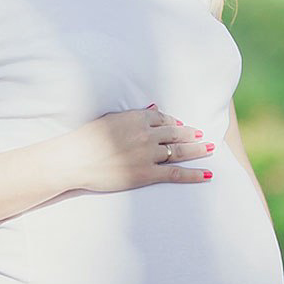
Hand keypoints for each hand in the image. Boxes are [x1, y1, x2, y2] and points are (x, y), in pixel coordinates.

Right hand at [63, 105, 215, 191]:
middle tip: (203, 135)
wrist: (73, 159)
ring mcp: (148, 155)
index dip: (174, 123)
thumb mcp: (111, 119)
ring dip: (198, 150)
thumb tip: (154, 109)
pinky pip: (176, 173)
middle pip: (176, 133)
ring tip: (210, 148)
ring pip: (180, 151)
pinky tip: (208, 174)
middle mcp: (146, 135)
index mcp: (137, 118)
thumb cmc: (86, 139)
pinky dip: (194, 174)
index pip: (163, 119)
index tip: (181, 126)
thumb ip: (134, 115)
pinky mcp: (146, 174)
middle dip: (192, 134)